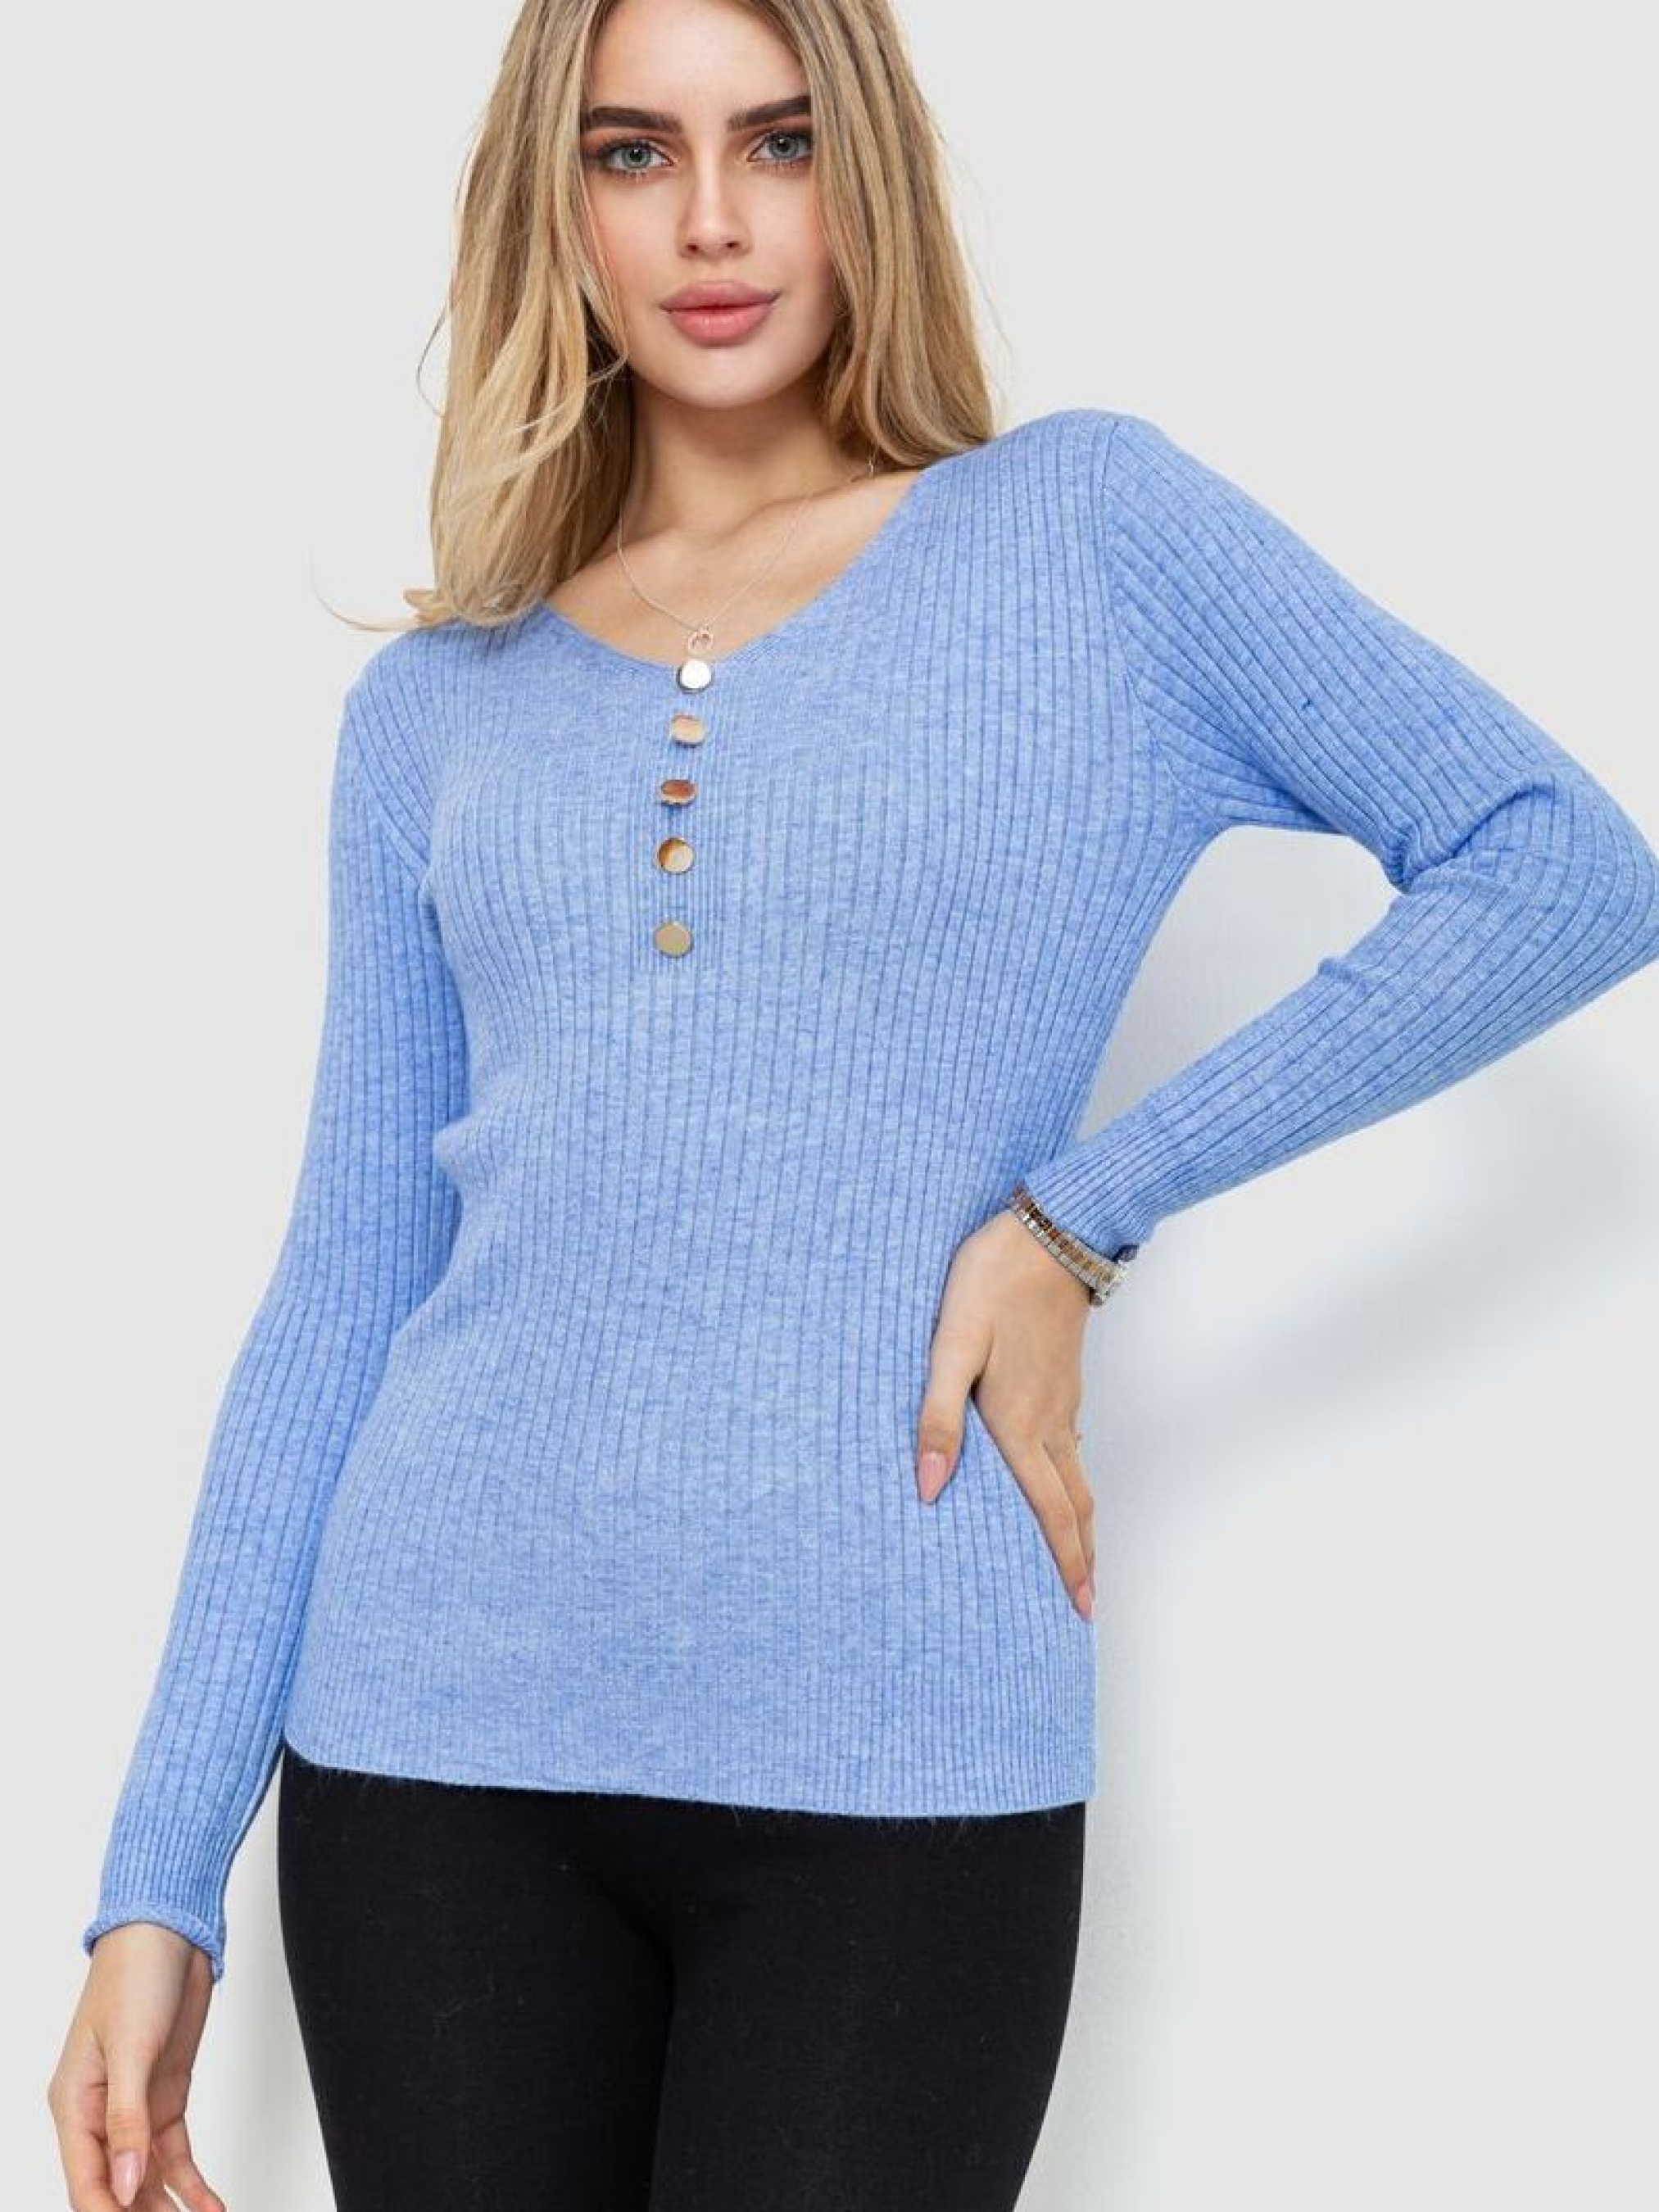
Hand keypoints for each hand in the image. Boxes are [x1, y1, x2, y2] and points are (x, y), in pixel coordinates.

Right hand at [47, 1924, 223, 2211]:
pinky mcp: (167, 2096)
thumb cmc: (134, 1976)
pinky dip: (190, 2183)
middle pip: (116, 2188)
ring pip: (146, 2179)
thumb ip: (127, 2119)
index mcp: (74, 2105)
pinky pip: (174, 2153)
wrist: (169, 1932)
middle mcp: (100, 2114)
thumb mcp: (130, 2049)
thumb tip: (123, 2186)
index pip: (87, 2182)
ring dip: (167, 2208)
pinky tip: (208, 2205)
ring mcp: (135, 2107)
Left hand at [916, 1206, 1096, 1619]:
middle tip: (1087, 1601)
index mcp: (1019, 1421)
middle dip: (1081, 1556)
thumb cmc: (992, 1283)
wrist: (1050, 1230)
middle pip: (1076, 1503)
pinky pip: (1073, 1445)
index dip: (1066, 1562)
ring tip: (1077, 1555)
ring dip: (1080, 1521)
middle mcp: (1050, 1419)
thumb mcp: (949, 1346)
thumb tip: (926, 1489)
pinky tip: (1060, 1481)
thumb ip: (936, 1418)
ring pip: (1078, 1474)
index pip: (1050, 1509)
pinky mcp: (1064, 1377)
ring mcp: (1063, 1399)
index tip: (1081, 1606)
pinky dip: (1073, 1480)